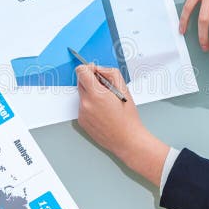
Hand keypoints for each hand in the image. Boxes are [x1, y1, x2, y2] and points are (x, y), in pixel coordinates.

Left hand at [75, 65, 168, 185]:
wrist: (127, 140)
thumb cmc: (127, 117)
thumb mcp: (124, 89)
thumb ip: (109, 73)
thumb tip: (97, 69)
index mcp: (96, 94)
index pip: (81, 71)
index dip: (88, 68)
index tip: (95, 71)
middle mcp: (86, 103)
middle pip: (80, 82)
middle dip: (91, 82)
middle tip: (106, 89)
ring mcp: (82, 113)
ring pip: (82, 95)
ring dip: (91, 94)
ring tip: (106, 104)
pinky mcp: (81, 121)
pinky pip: (83, 106)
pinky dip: (90, 106)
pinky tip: (103, 113)